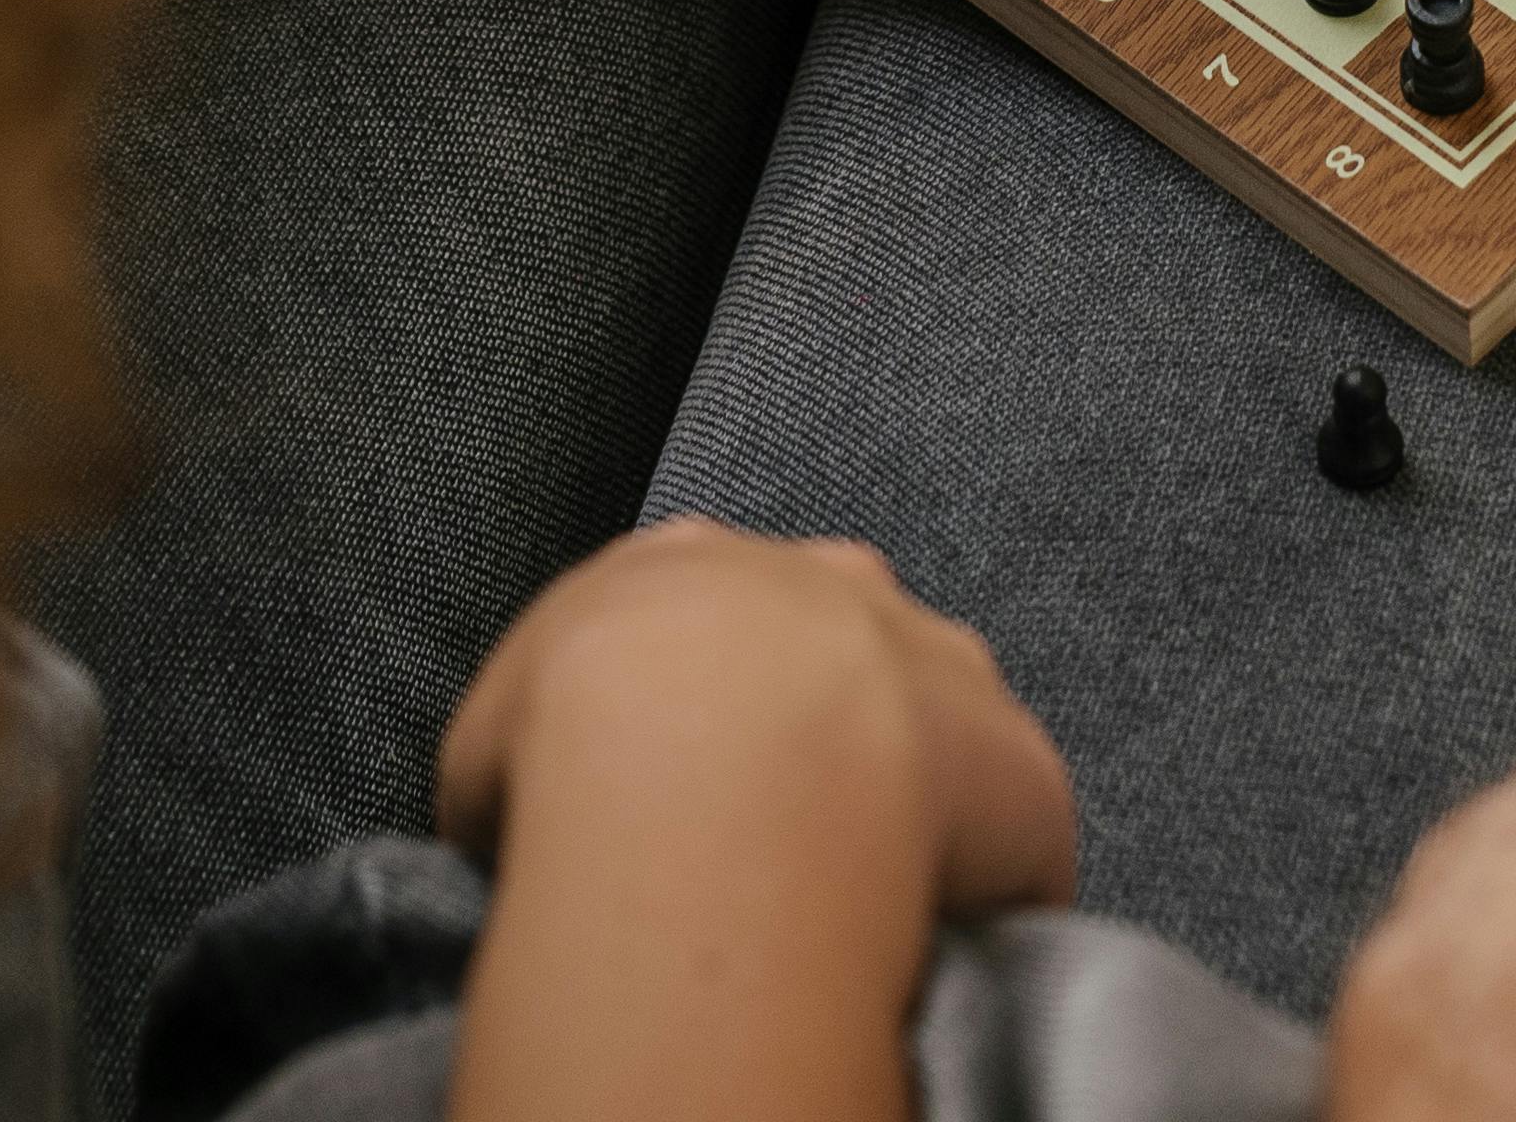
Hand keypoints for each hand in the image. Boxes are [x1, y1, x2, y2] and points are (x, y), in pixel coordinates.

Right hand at [435, 525, 1077, 1121]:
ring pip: (947, 732)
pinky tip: (940, 948)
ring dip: (918, 799)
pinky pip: (1014, 844)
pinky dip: (986, 895)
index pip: (710, 616)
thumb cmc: (577, 736)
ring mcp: (943, 663)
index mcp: (694, 566)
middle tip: (775, 828)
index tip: (687, 775)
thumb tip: (520, 825)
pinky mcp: (1022, 767)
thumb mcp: (492, 735)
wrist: (705, 750)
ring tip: (858, 892)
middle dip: (825, 723)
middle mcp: (835, 584)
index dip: (704, 700)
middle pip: (847, 648)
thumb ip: (525, 757)